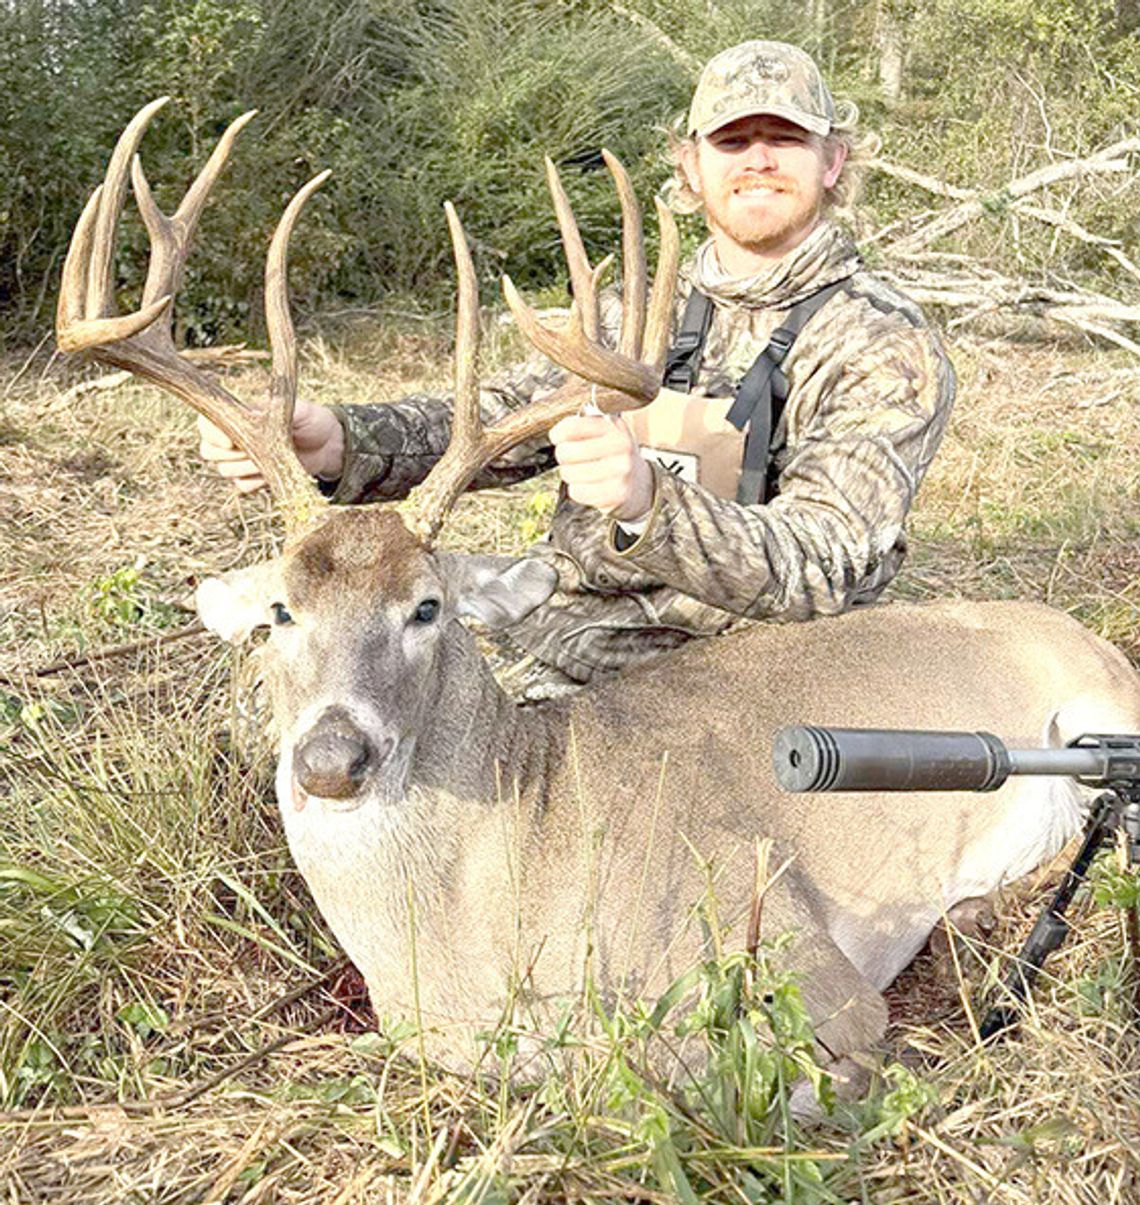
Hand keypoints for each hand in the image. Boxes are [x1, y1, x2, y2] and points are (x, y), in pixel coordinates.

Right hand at [197, 400, 344, 492]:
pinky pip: (242, 486)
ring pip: (225, 470)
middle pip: (208, 451)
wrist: (326, 445)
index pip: (205, 424)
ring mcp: (240, 460)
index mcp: (236, 415)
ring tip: (272, 458)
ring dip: (247, 468)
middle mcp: (231, 438)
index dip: (212, 434)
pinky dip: (256, 482)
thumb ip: (276, 409)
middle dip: (231, 454)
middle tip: (258, 451)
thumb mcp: (298, 409)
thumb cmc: (311, 420)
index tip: (231, 441)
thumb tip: (254, 411)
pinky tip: (273, 471)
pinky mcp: (252, 478)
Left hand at [549, 410, 653, 521]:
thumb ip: (570, 414)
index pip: (570, 427)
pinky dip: (579, 491)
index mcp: (612, 424)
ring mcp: (621, 470)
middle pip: (565, 452)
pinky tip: (591, 485)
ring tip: (584, 471)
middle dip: (564, 457)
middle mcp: (620, 444)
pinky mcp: (617, 492)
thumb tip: (539, 395)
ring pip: (569, 474)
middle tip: (575, 458)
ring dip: (570, 475)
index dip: (557, 434)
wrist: (639, 483)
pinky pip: (577, 492)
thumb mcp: (599, 428)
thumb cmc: (610, 451)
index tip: (560, 437)